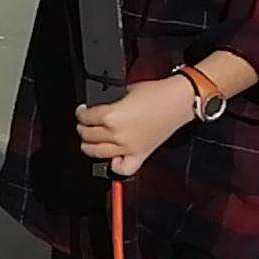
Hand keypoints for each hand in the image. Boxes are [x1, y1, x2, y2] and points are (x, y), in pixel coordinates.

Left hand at [76, 77, 196, 177]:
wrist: (178, 101)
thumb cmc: (156, 93)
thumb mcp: (124, 90)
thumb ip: (107, 102)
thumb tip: (96, 108)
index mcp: (111, 116)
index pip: (84, 118)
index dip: (80, 113)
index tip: (82, 111)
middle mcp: (117, 135)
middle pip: (87, 136)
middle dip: (83, 128)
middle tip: (85, 123)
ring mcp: (128, 148)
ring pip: (97, 153)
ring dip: (90, 145)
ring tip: (91, 138)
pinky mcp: (140, 155)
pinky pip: (122, 169)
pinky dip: (114, 165)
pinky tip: (113, 156)